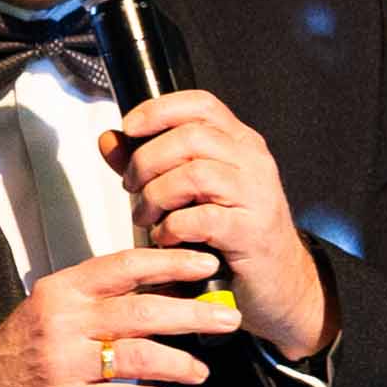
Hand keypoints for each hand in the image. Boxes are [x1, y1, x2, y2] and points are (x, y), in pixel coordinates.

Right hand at [0, 242, 228, 386]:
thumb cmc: (16, 360)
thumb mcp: (49, 314)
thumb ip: (96, 303)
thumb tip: (159, 294)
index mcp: (62, 293)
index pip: (125, 266)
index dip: (171, 263)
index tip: (206, 265)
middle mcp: (62, 323)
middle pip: (141, 310)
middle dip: (192, 314)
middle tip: (226, 319)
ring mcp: (63, 365)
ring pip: (138, 356)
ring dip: (179, 363)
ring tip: (200, 371)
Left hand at [112, 88, 331, 363]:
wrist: (277, 281)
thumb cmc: (229, 234)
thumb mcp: (187, 192)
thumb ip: (148, 164)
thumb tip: (109, 139)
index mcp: (238, 143)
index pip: (200, 104)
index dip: (159, 110)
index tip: (129, 127)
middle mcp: (251, 161)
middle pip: (190, 136)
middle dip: (147, 160)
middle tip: (131, 186)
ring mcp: (255, 195)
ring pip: (194, 174)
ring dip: (156, 195)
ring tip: (146, 216)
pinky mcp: (251, 232)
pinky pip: (202, 219)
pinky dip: (173, 227)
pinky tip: (167, 238)